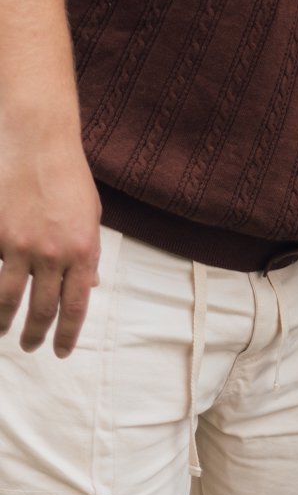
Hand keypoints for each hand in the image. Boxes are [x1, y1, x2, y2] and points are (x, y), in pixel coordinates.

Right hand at [0, 124, 101, 357]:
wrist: (39, 142)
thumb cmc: (69, 176)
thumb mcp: (91, 215)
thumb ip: (89, 253)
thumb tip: (91, 286)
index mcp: (84, 249)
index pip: (77, 305)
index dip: (68, 334)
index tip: (62, 352)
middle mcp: (55, 253)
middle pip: (43, 309)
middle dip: (36, 334)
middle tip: (31, 346)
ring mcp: (22, 246)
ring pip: (10, 300)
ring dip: (6, 322)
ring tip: (5, 332)